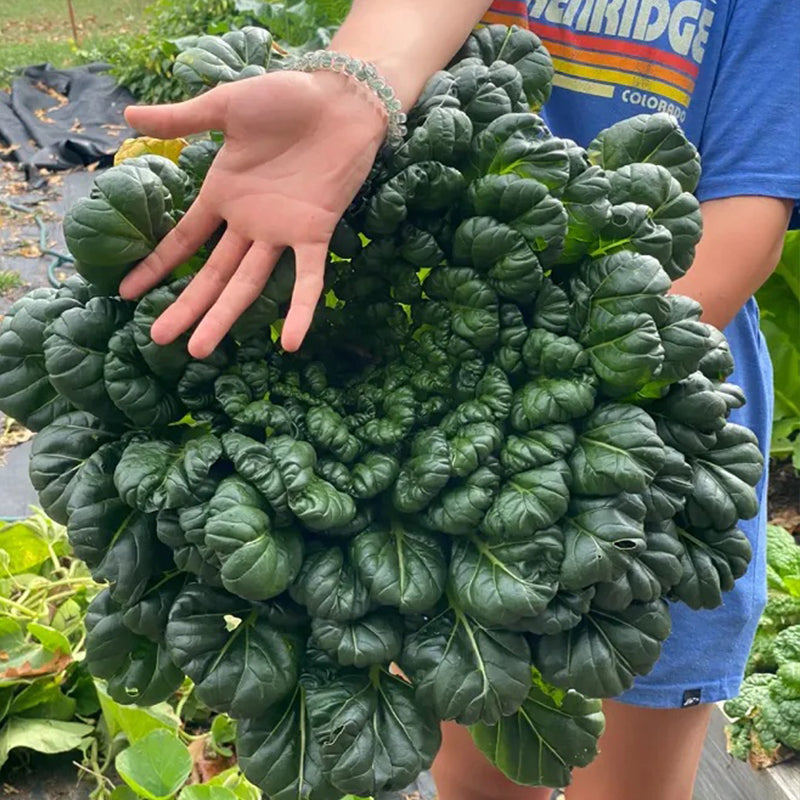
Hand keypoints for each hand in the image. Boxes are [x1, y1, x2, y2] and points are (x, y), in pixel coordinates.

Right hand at [119, 70, 386, 356]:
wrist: (339, 98)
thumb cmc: (284, 98)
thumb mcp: (225, 107)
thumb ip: (180, 119)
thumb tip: (125, 114)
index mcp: (223, 195)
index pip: (184, 240)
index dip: (157, 266)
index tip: (127, 293)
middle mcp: (249, 222)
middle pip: (213, 274)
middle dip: (187, 306)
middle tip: (159, 338)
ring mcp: (281, 231)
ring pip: (248, 283)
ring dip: (225, 315)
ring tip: (199, 349)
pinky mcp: (315, 232)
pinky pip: (309, 278)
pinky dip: (302, 309)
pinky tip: (291, 343)